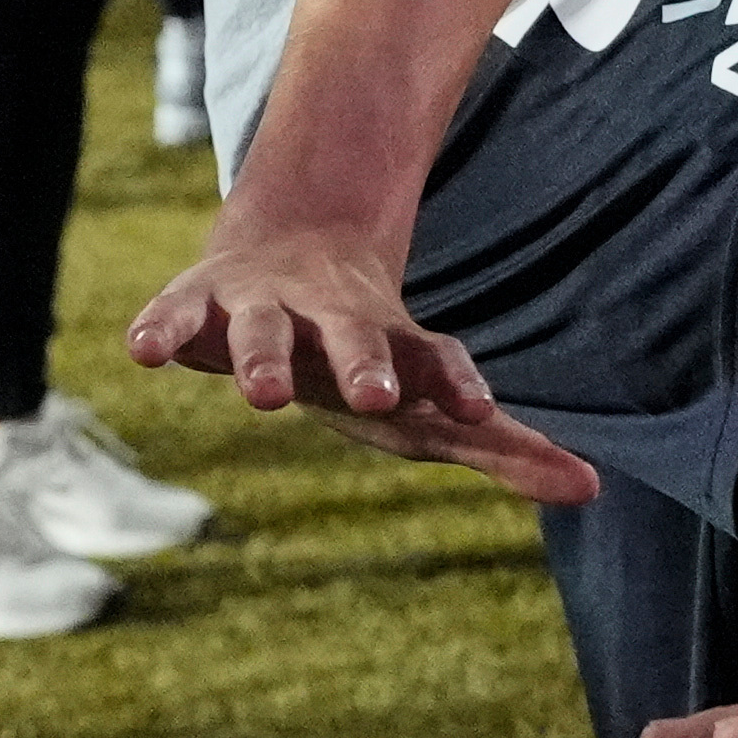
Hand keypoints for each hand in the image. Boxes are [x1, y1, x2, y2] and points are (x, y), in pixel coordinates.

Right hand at [122, 210, 595, 499]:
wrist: (292, 248)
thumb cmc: (372, 356)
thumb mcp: (431, 401)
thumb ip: (504, 448)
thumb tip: (595, 489)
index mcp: (394, 345)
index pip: (434, 360)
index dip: (453, 380)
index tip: (478, 406)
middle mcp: (333, 319)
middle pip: (353, 338)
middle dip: (364, 364)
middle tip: (379, 396)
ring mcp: (266, 307)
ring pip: (264, 329)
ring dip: (263, 359)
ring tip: (259, 399)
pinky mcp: (202, 303)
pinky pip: (178, 315)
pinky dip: (162, 328)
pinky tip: (143, 352)